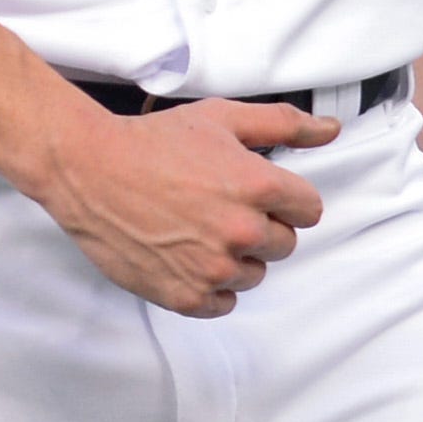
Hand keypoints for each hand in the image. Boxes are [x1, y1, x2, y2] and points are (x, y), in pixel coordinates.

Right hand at [31, 98, 336, 316]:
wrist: (91, 171)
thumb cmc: (154, 141)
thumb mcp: (223, 118)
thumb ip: (284, 125)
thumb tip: (331, 130)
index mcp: (257, 186)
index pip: (309, 210)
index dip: (286, 199)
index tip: (259, 192)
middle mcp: (240, 231)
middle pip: (284, 244)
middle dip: (262, 226)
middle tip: (221, 206)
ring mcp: (213, 268)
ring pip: (255, 274)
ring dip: (237, 257)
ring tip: (200, 228)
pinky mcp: (185, 295)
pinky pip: (224, 304)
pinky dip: (212, 286)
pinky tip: (189, 256)